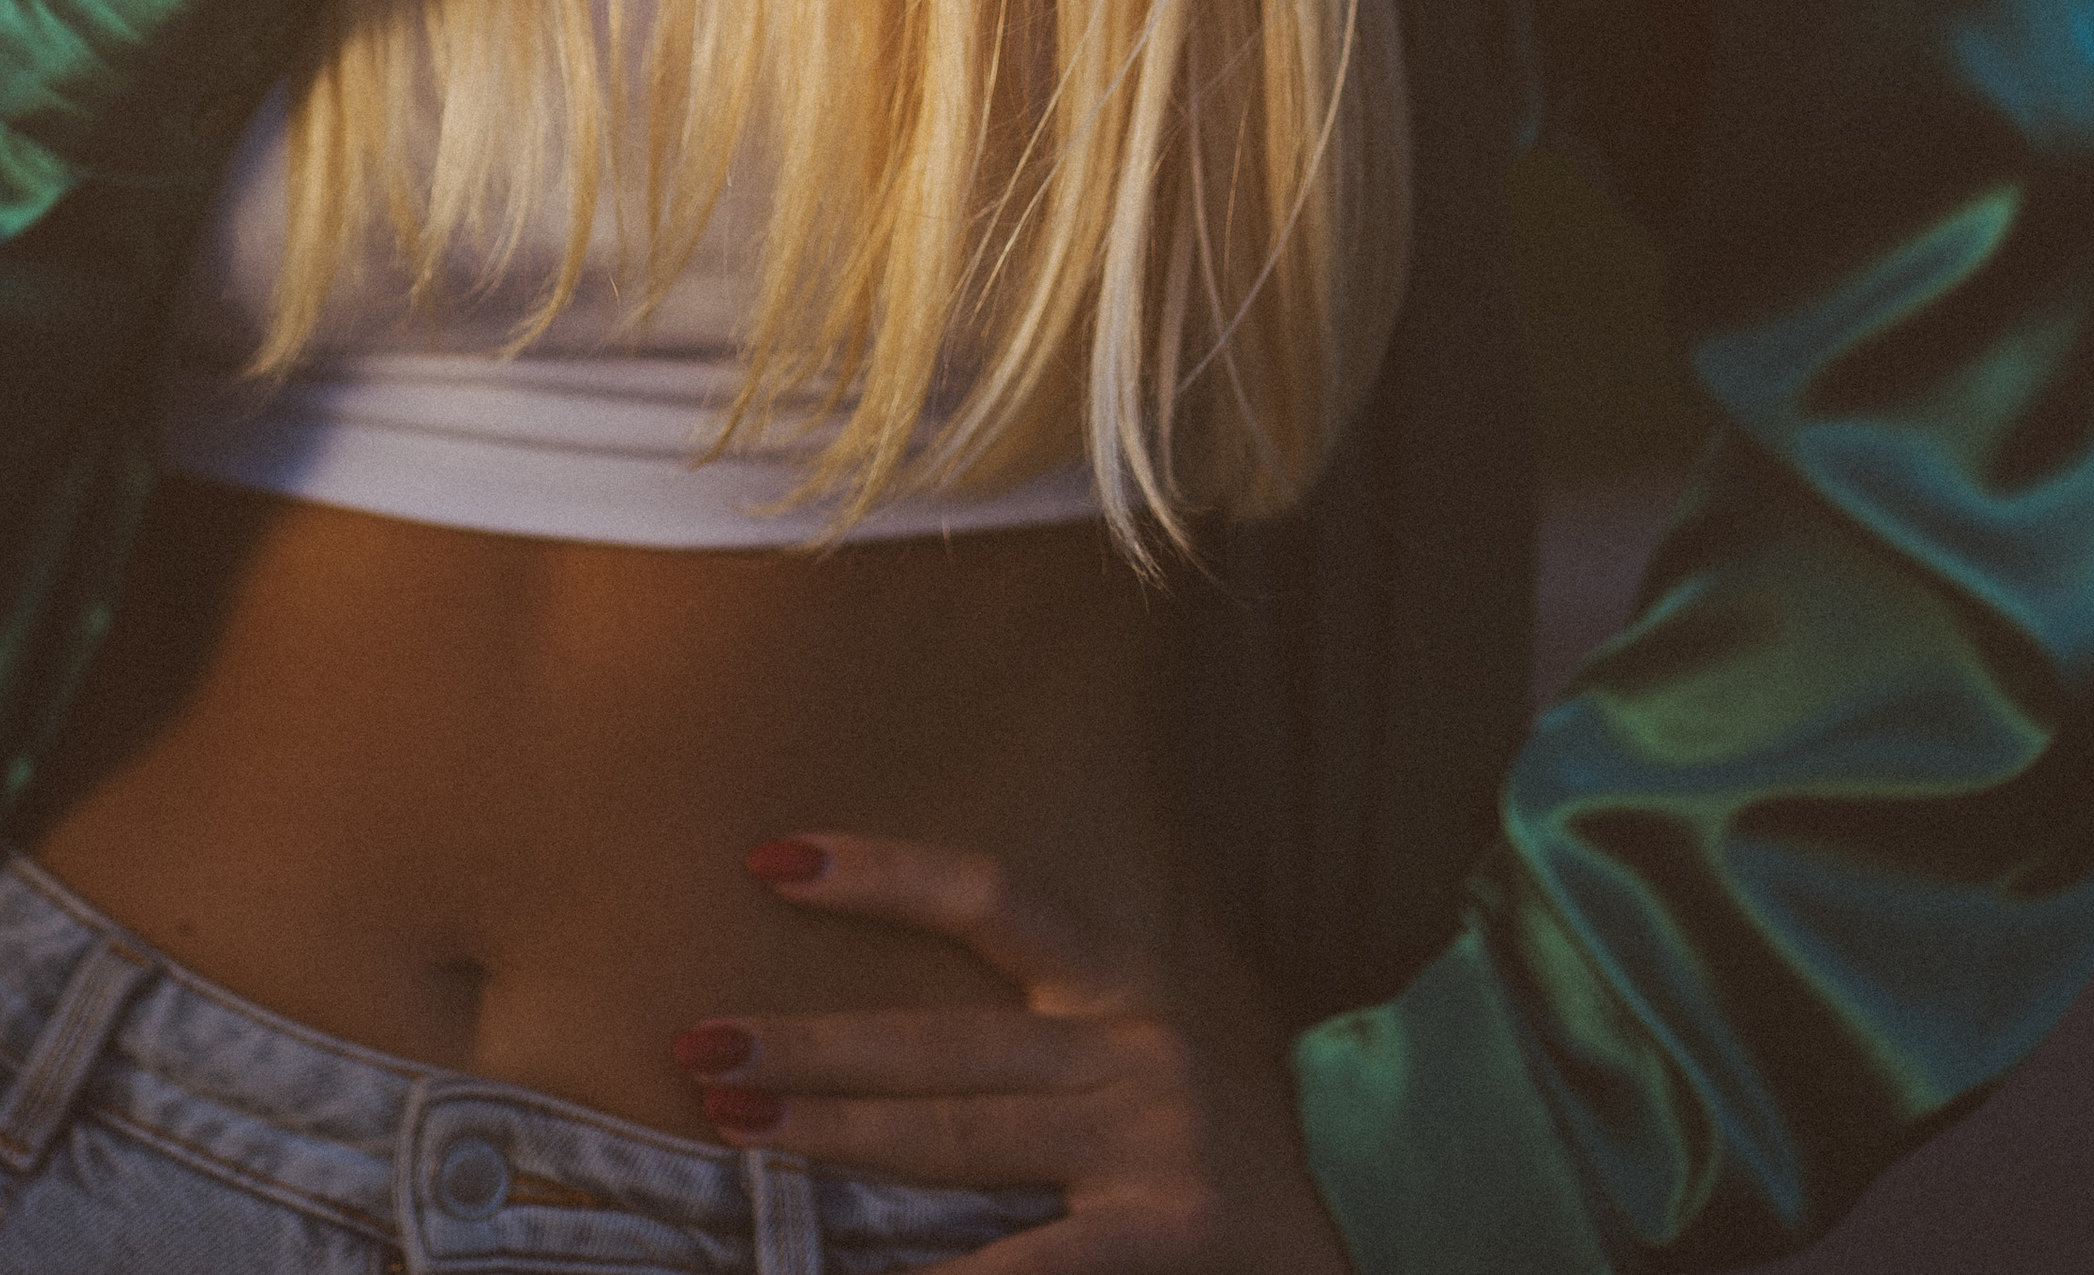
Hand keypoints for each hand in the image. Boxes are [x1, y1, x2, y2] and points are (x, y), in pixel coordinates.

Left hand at [670, 834, 1350, 1274]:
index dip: (883, 873)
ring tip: (737, 1129)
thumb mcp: (1158, 1050)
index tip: (772, 859)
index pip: (992, 898)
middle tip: (700, 1045)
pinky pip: (1030, 1261)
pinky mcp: (1169, 1230)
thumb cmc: (1239, 1135)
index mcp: (1126, 980)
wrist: (1394, 1197)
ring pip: (961, 1136)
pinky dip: (938, 1273)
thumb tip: (891, 1044)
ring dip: (837, 1134)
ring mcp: (1152, 1137)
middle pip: (942, 1039)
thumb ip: (1053, 1036)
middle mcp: (1134, 1043)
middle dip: (810, 1043)